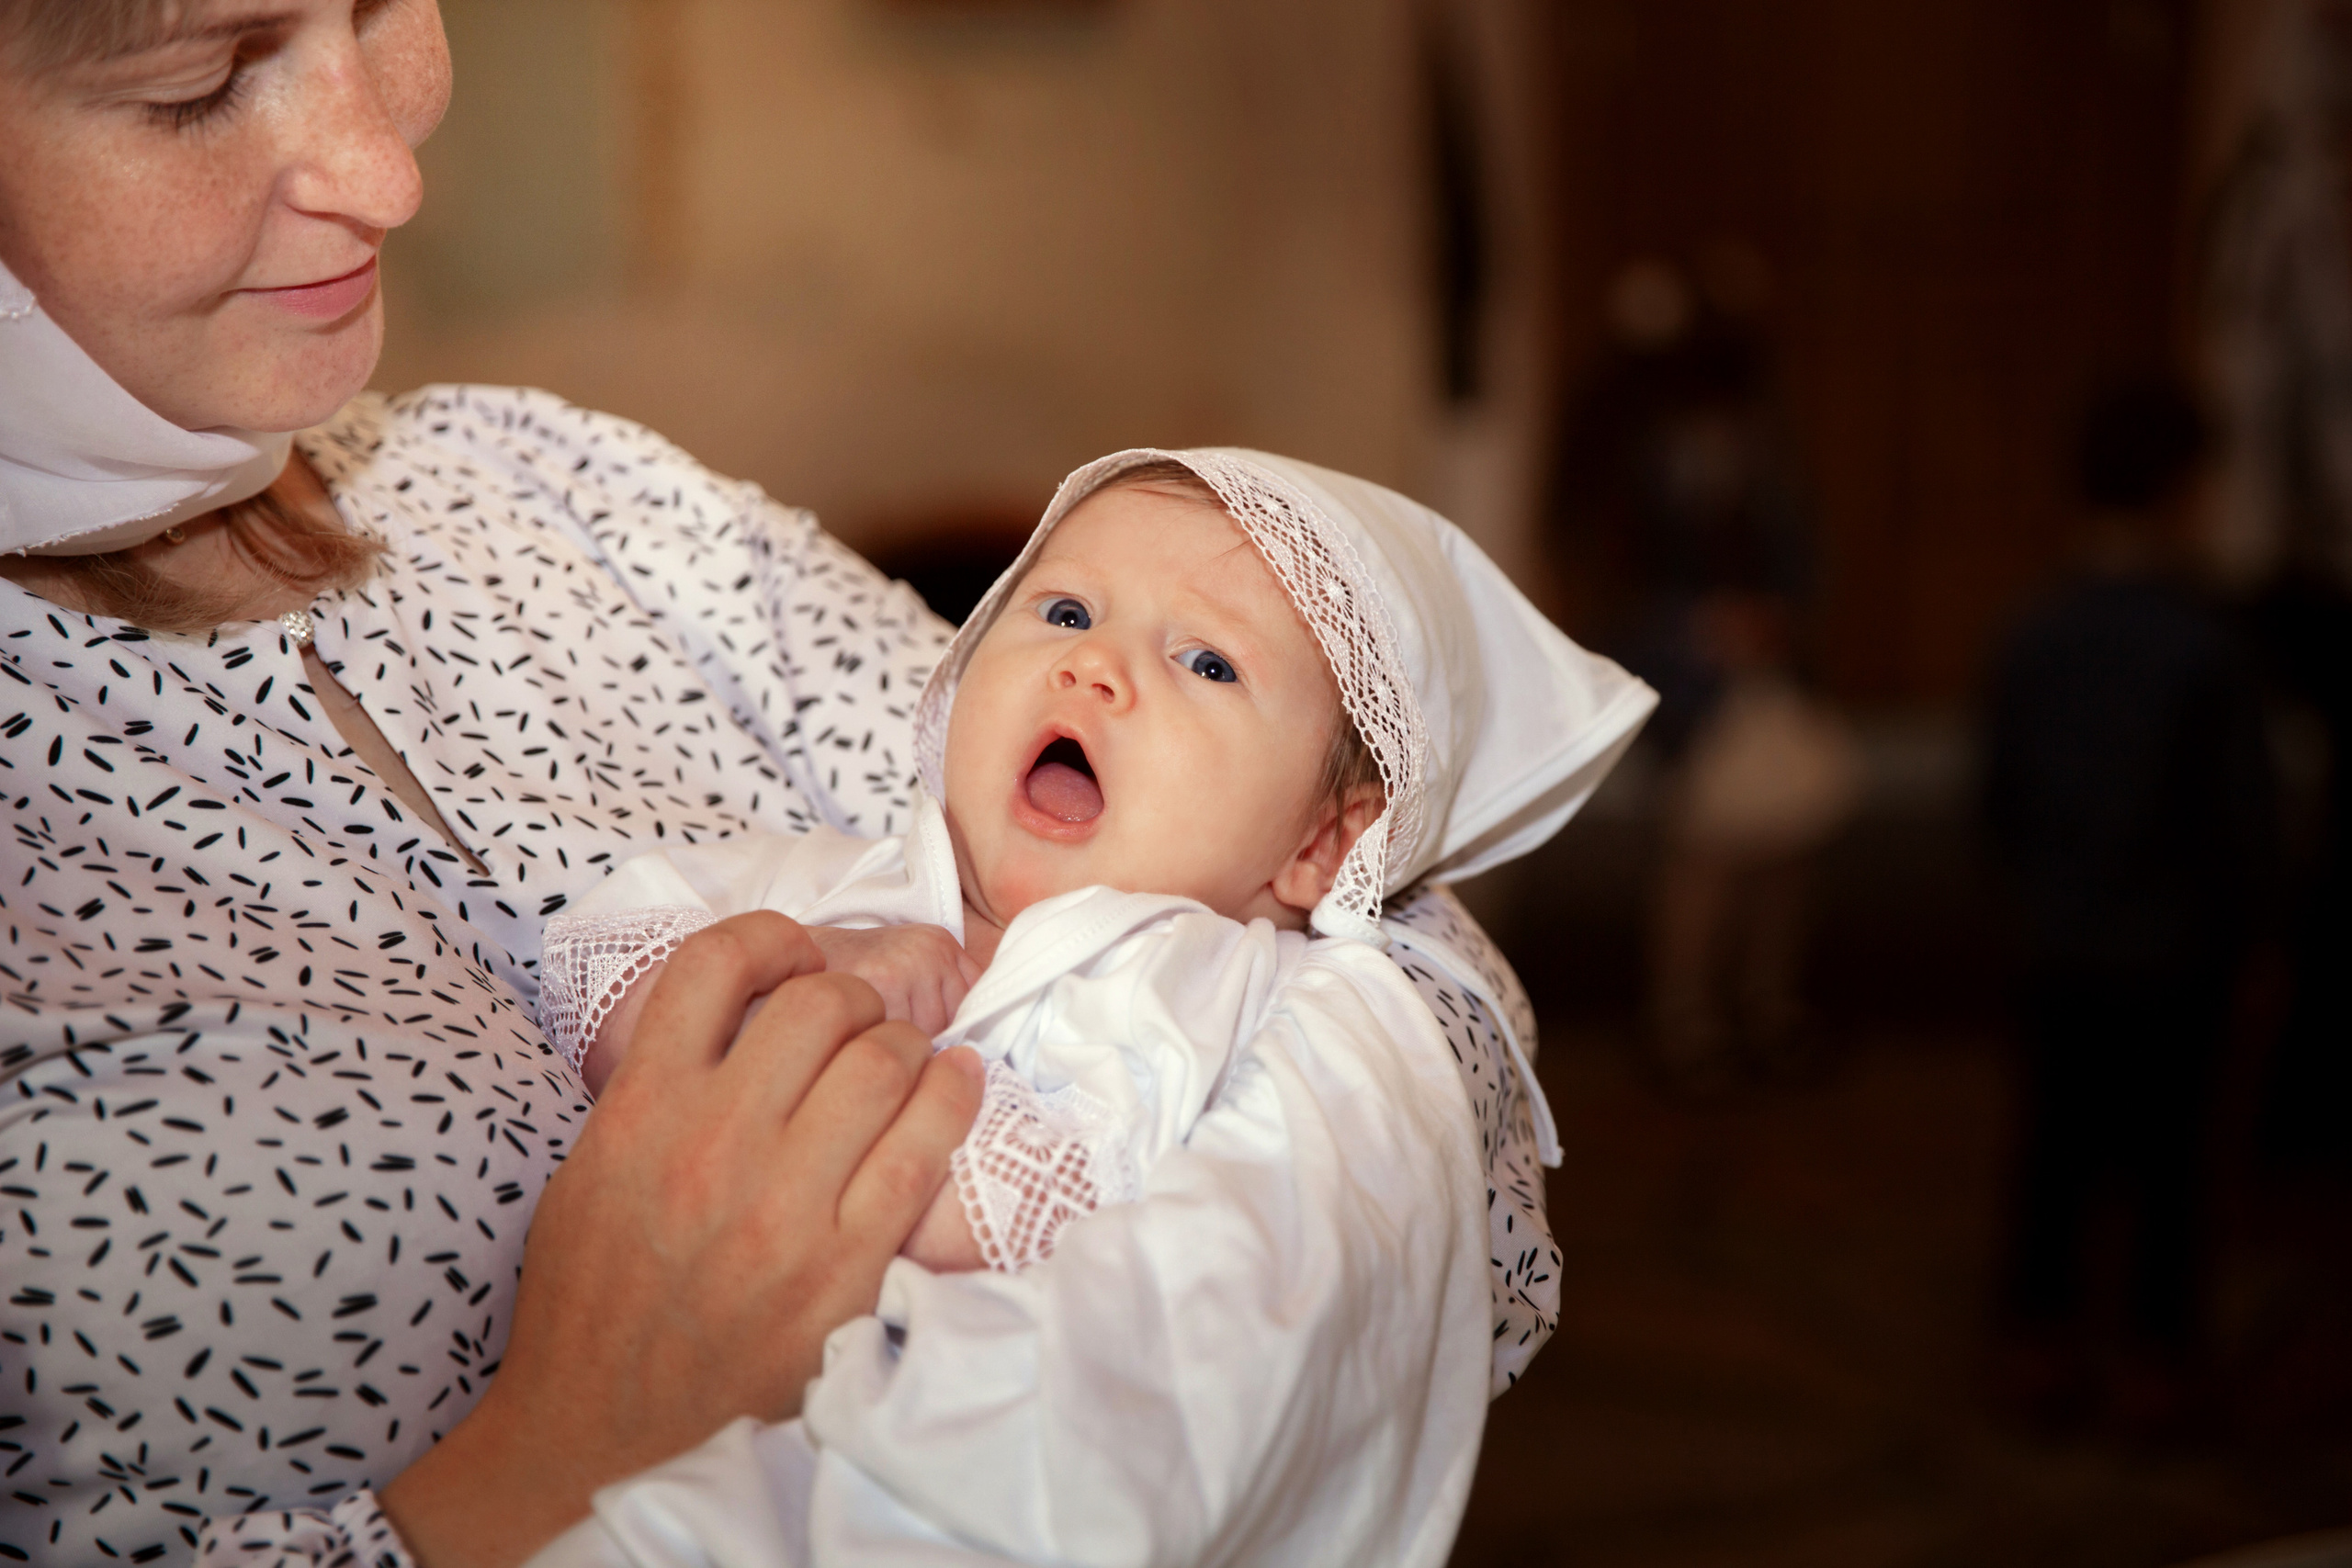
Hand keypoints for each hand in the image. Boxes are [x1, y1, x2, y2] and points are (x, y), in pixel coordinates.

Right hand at [377, 912, 984, 1567]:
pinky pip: (924, 1145)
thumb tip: (741, 1015)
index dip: (771, 940)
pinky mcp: (846, 1264)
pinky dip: (953, 1097)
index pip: (715, 965)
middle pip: (822, 1004)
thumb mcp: (591, 1170)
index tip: (795, 957)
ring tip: (905, 1062)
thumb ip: (657, 1086)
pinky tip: (954, 1085)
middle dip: (853, 999)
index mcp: (641, 1111)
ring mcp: (785, 1206)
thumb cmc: (596, 1299)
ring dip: (906, 1046)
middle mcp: (714, 1144)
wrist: (603, 1433)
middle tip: (857, 1025)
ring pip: (884, 1062)